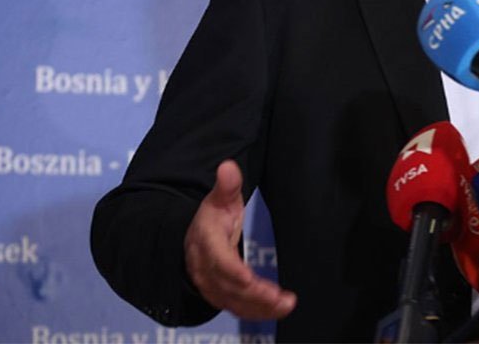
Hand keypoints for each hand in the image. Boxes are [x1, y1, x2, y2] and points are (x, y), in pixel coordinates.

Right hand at [184, 160, 296, 319]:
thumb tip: (228, 166)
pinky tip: (278, 309)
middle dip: (255, 295)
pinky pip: (238, 308)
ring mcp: (212, 286)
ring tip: (286, 305)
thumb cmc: (212, 218)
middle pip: (229, 286)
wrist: (192, 239)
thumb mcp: (219, 199)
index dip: (234, 271)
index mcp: (206, 243)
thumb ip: (227, 185)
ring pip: (234, 302)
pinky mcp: (221, 296)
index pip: (218, 261)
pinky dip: (257, 312)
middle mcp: (206, 269)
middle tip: (282, 298)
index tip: (251, 279)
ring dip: (260, 307)